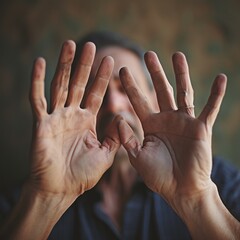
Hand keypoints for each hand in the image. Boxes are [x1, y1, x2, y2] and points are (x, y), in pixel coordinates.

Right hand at [29, 40, 119, 200]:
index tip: (111, 60)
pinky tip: (41, 62)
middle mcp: (72, 115)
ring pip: (60, 86)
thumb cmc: (83, 175)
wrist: (61, 190)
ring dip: (64, 65)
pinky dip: (37, 81)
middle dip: (84, 65)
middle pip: (78, 84)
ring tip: (70, 44)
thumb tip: (121, 117)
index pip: (96, 94)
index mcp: (87, 121)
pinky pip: (38, 99)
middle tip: (91, 45)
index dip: (103, 78)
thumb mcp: (105, 154)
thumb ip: (114, 136)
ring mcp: (56, 117)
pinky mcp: (41, 123)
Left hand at [119, 51, 226, 207]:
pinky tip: (221, 78)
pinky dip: (216, 95)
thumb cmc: (158, 176)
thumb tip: (118, 118)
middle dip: (155, 72)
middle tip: (148, 54)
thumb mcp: (137, 157)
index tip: (122, 69)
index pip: (139, 100)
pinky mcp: (201, 128)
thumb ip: (126, 138)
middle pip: (160, 90)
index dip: (131, 86)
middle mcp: (167, 119)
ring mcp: (184, 122)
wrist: (180, 190)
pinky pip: (210, 108)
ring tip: (177, 54)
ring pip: (183, 92)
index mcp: (151, 125)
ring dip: (181, 74)